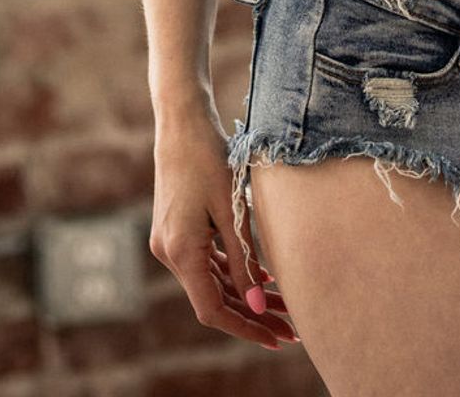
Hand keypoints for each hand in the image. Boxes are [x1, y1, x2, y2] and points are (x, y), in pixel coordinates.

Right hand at [149, 116, 298, 350]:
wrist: (182, 122)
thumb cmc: (210, 158)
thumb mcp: (233, 210)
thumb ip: (245, 260)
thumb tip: (260, 304)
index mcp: (181, 252)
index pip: (213, 310)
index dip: (246, 328)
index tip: (276, 338)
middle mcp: (168, 253)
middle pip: (214, 299)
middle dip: (252, 315)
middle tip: (290, 330)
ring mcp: (169, 243)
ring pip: (211, 283)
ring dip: (245, 296)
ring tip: (285, 308)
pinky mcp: (175, 232)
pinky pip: (205, 264)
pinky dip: (231, 274)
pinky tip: (262, 280)